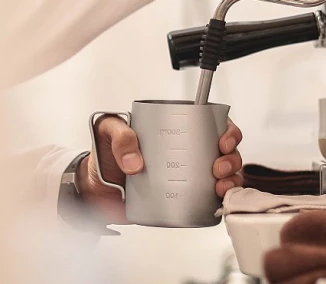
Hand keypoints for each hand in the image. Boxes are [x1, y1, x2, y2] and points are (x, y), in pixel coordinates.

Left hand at [76, 116, 242, 223]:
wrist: (94, 188)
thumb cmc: (104, 154)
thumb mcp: (108, 131)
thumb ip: (120, 137)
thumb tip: (135, 162)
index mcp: (174, 128)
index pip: (210, 123)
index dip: (226, 130)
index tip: (223, 141)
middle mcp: (186, 151)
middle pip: (224, 150)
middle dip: (231, 158)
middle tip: (218, 167)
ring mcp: (187, 175)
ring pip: (223, 174)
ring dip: (230, 179)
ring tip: (219, 186)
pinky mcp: (182, 199)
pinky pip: (210, 199)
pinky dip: (221, 201)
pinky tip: (218, 201)